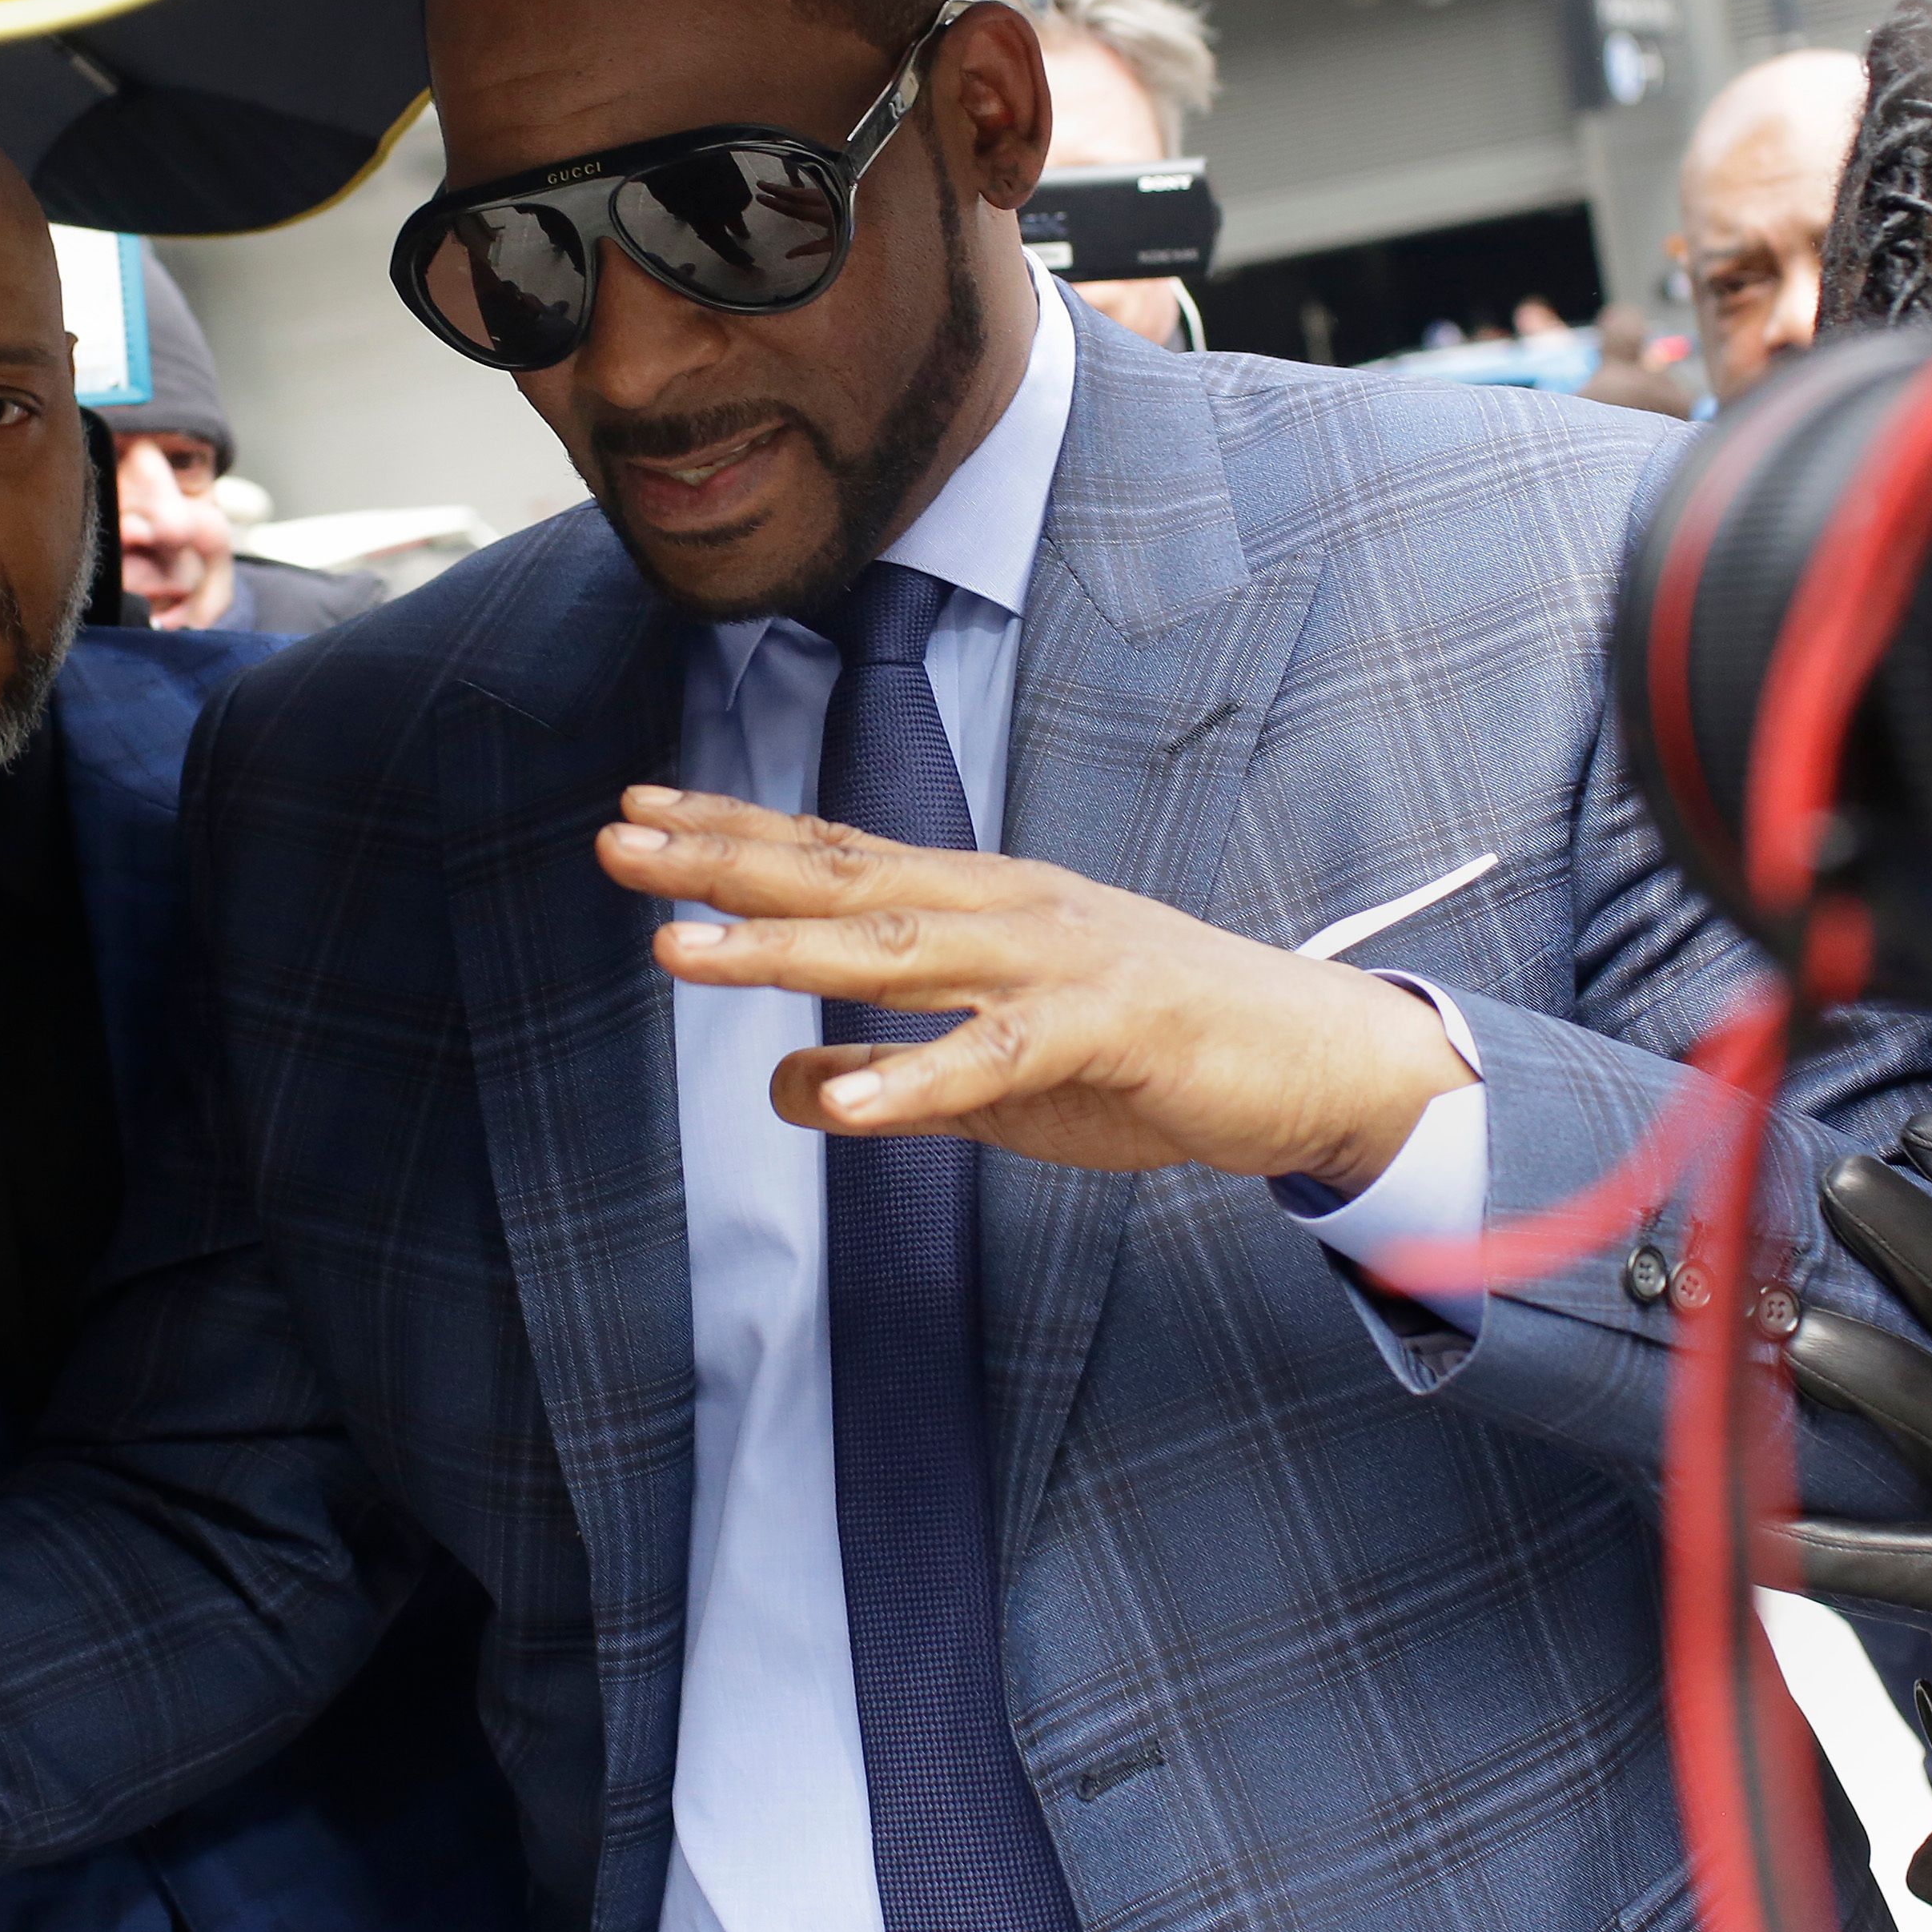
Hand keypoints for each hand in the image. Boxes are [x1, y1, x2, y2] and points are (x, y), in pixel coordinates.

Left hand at [594, 788, 1474, 1190]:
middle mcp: (1005, 909)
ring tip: (681, 954)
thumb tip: (785, 1087)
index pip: (836, 856)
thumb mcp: (997, 1082)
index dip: (732, 839)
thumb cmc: (1156, 1056)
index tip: (636, 820)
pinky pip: (995, 1059)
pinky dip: (915, 1081)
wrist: (1313, 1058)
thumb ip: (891, 1077)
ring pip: (899, 950)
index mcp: (979, 905)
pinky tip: (840, 1111)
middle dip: (723, 862)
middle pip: (843, 877)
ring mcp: (1057, 960)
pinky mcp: (1108, 1028)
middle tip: (618, 846)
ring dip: (783, 951)